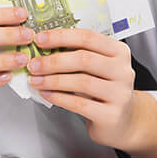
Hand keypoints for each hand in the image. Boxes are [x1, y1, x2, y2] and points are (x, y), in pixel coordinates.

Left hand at [28, 28, 156, 155]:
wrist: (122, 121)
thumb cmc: (104, 90)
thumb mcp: (96, 68)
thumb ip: (76, 55)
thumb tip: (43, 48)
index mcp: (119, 52)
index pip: (88, 37)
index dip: (61, 37)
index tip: (40, 39)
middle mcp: (123, 71)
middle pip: (85, 59)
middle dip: (54, 61)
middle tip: (34, 64)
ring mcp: (120, 94)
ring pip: (82, 82)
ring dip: (53, 80)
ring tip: (36, 80)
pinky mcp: (112, 115)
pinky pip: (80, 104)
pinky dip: (59, 97)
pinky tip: (47, 94)